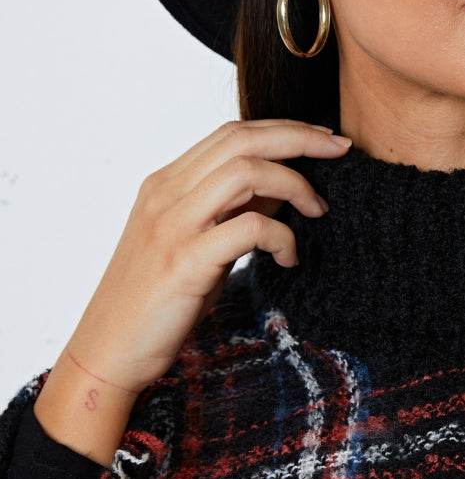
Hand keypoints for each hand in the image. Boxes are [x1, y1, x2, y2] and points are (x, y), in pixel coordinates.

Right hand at [64, 118, 350, 396]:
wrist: (110, 350)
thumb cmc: (160, 300)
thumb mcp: (197, 243)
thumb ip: (233, 210)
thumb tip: (286, 186)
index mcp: (165, 183)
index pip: (231, 133)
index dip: (283, 129)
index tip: (324, 138)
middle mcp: (165, 194)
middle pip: (241, 139)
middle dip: (299, 137)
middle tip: (340, 150)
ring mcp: (172, 226)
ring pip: (245, 171)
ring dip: (295, 184)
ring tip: (317, 210)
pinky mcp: (184, 262)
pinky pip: (250, 228)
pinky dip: (282, 236)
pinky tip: (290, 257)